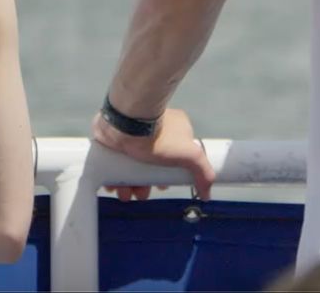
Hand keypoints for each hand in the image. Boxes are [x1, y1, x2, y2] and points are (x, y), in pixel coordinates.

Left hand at [90, 106, 215, 201]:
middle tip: (140, 194)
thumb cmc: (160, 137)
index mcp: (175, 129)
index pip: (174, 157)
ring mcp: (131, 134)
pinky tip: (113, 186)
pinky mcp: (112, 139)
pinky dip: (114, 176)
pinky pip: (115, 162)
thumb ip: (203, 173)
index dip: (166, 175)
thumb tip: (207, 195)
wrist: (124, 124)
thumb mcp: (189, 155)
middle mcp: (152, 130)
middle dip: (145, 184)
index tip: (160, 186)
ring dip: (129, 185)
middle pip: (150, 164)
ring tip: (124, 194)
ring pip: (132, 165)